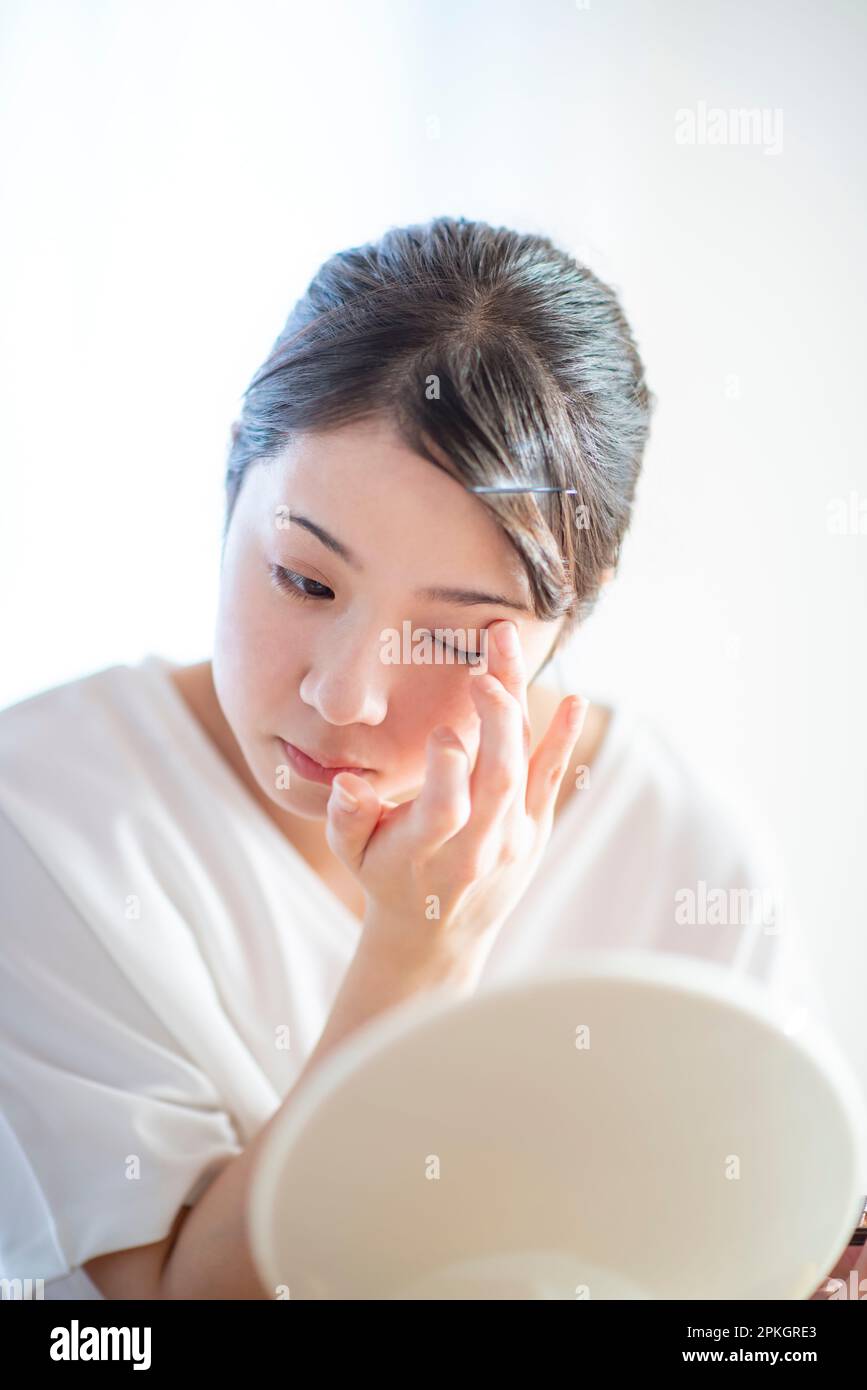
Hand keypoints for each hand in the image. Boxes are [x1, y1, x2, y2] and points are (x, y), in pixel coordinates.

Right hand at [324, 618, 588, 978]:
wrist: (438, 933)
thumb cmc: (387, 877)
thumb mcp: (352, 854)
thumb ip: (346, 818)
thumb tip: (348, 783)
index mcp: (424, 852)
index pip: (447, 809)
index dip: (449, 769)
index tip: (444, 729)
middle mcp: (475, 847)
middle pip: (498, 779)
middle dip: (496, 722)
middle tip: (482, 676)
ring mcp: (511, 837)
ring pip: (523, 765)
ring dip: (518, 705)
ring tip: (506, 645)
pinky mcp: (534, 827)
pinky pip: (550, 778)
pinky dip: (562, 738)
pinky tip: (574, 700)